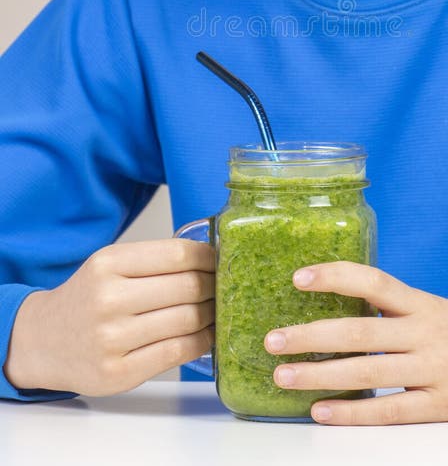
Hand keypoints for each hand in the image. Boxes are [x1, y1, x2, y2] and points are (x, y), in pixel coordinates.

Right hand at [4, 239, 214, 395]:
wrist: (42, 341)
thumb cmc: (87, 298)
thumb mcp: (109, 265)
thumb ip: (153, 260)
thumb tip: (211, 258)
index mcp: (108, 264)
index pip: (177, 254)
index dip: (208, 257)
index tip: (221, 259)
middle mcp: (108, 299)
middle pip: (187, 287)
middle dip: (214, 285)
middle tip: (224, 285)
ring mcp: (113, 339)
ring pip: (187, 320)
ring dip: (212, 314)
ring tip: (218, 309)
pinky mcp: (119, 373)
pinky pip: (177, 351)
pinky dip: (201, 341)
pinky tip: (205, 333)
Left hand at [264, 261, 447, 424]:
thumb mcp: (436, 309)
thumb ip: (395, 309)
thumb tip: (339, 302)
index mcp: (422, 303)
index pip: (373, 281)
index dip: (335, 276)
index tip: (298, 276)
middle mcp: (426, 332)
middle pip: (359, 330)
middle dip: (310, 335)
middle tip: (271, 339)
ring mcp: (435, 370)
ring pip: (367, 372)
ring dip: (319, 375)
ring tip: (282, 375)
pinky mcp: (442, 405)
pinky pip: (390, 410)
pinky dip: (352, 413)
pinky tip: (321, 411)